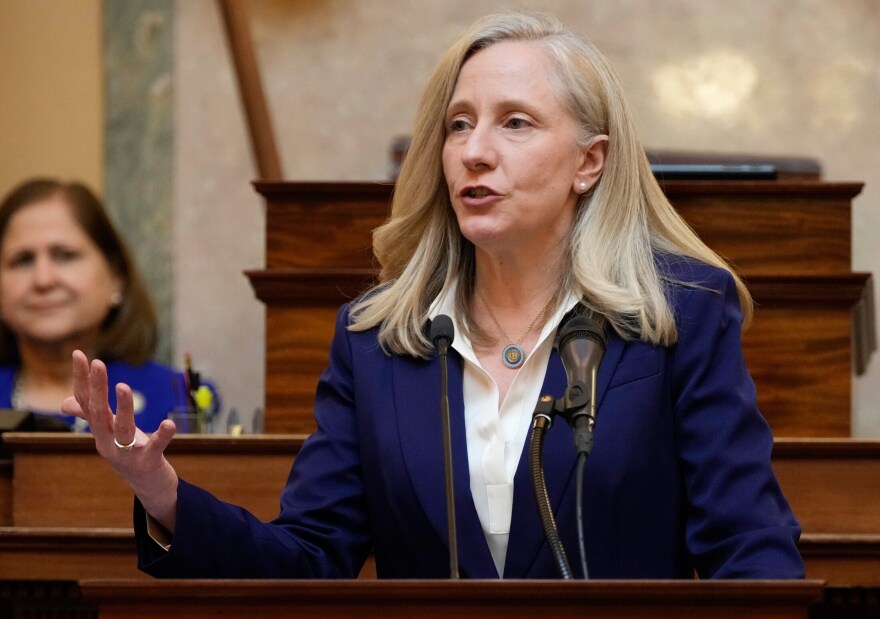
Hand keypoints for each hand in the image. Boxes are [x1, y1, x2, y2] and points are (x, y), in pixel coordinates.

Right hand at [61, 350, 179, 531]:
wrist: (150, 488)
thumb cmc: (130, 455)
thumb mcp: (110, 434)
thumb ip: (90, 417)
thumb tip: (64, 403)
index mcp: (100, 431)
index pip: (86, 402)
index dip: (82, 379)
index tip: (79, 354)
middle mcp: (108, 442)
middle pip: (98, 413)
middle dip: (97, 388)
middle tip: (98, 363)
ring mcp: (127, 455)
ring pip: (122, 429)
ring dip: (123, 408)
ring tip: (123, 386)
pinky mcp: (148, 463)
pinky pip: (155, 447)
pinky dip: (162, 435)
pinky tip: (169, 423)